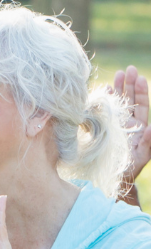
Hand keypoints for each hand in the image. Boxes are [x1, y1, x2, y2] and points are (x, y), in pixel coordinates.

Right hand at [112, 65, 150, 186]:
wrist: (112, 179)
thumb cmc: (128, 170)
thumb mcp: (140, 157)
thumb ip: (147, 143)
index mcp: (139, 128)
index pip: (142, 105)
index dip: (141, 91)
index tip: (139, 78)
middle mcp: (128, 124)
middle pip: (130, 100)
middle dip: (129, 84)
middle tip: (128, 69)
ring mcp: (115, 125)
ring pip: (118, 103)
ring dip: (118, 89)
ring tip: (117, 74)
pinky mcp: (102, 128)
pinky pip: (104, 112)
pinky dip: (104, 101)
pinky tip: (104, 90)